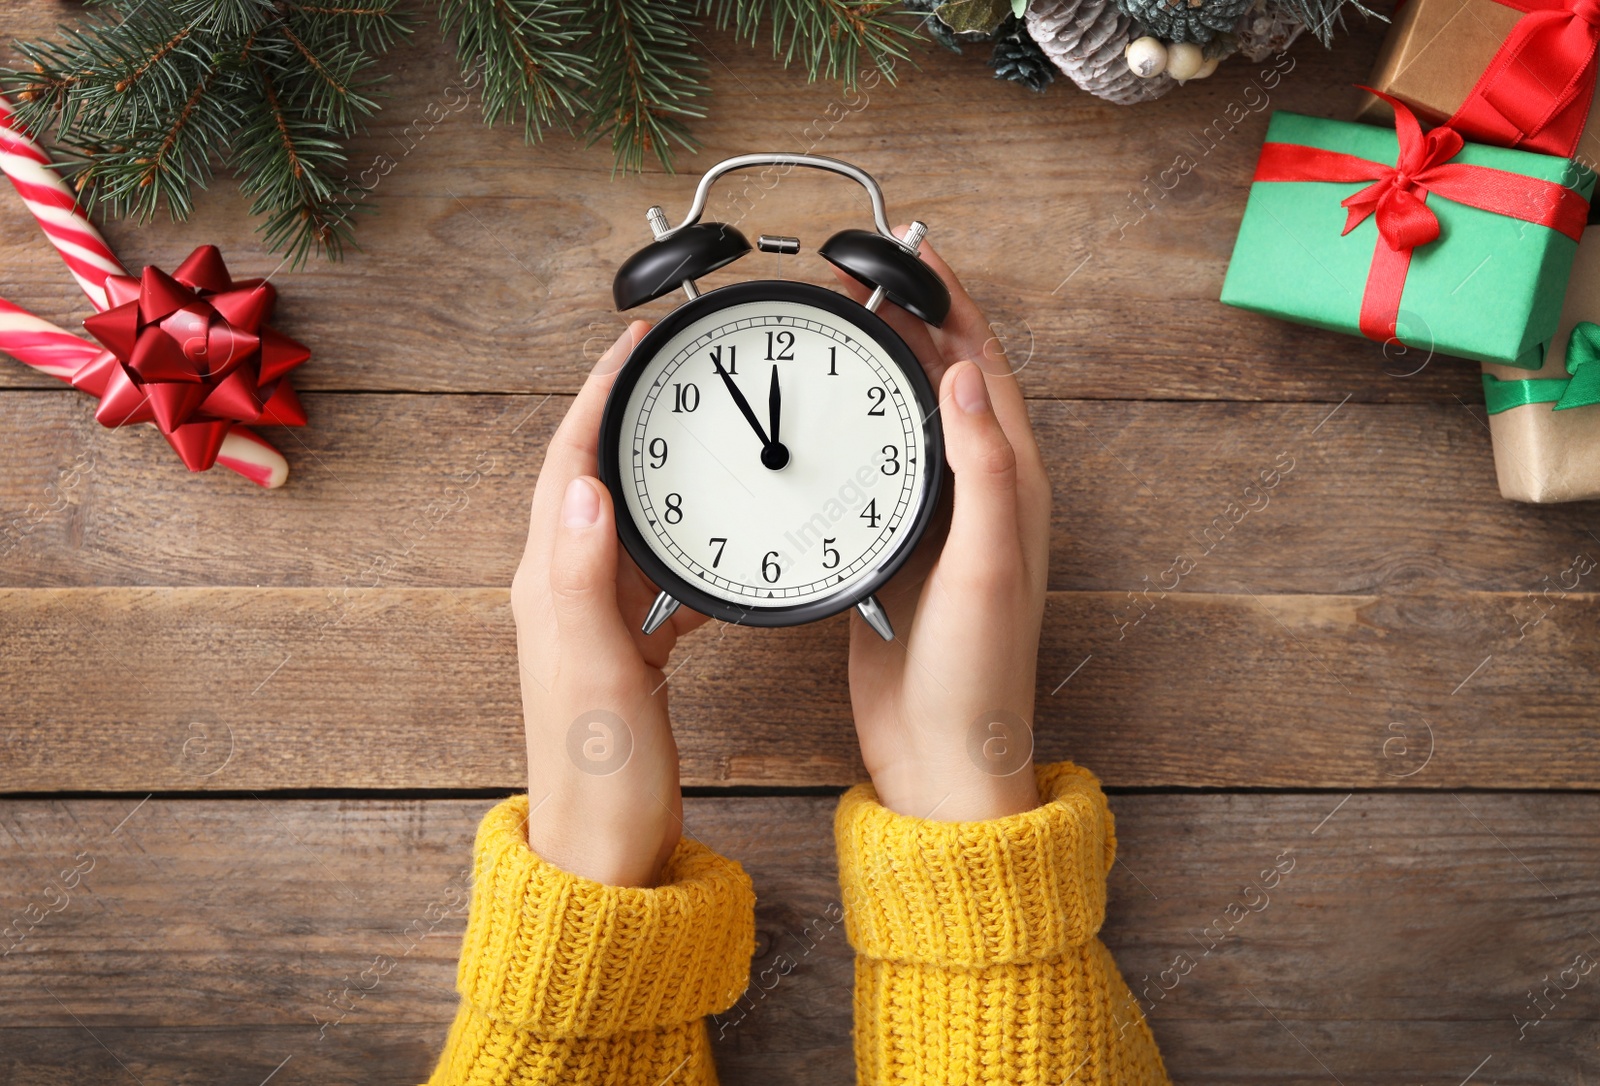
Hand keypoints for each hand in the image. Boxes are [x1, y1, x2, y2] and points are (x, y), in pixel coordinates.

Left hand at [510, 322, 709, 885]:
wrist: (606, 850)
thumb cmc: (600, 773)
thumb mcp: (597, 669)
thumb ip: (586, 578)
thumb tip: (587, 488)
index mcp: (549, 586)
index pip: (568, 465)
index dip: (597, 398)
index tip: (633, 346)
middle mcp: (560, 593)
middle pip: (588, 477)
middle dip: (622, 414)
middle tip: (665, 368)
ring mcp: (589, 620)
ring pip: (620, 519)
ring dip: (650, 468)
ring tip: (690, 431)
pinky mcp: (621, 646)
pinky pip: (650, 570)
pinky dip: (678, 540)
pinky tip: (712, 546)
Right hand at [832, 232, 1051, 821]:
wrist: (939, 753)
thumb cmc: (974, 672)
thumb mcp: (986, 563)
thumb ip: (983, 469)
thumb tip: (961, 373)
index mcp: (1014, 487)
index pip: (984, 368)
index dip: (953, 305)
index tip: (912, 255)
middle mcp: (983, 496)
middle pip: (951, 381)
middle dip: (916, 320)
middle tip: (865, 276)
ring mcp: (941, 522)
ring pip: (915, 418)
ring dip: (889, 366)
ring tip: (846, 324)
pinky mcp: (900, 549)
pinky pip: (885, 464)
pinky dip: (861, 424)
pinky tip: (830, 419)